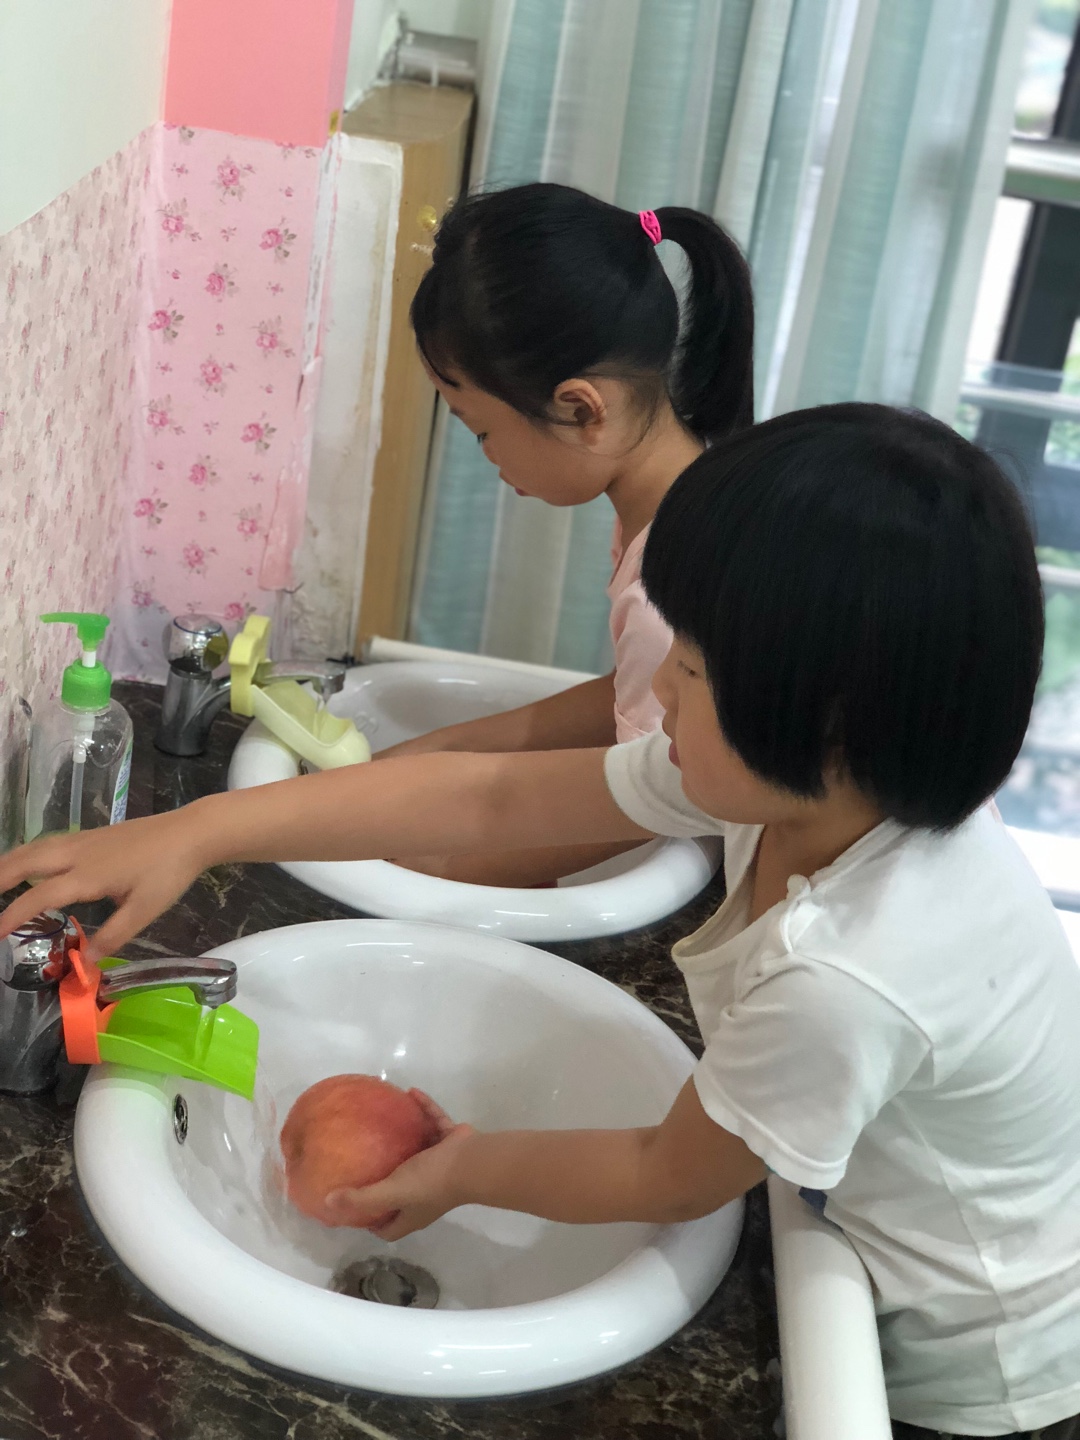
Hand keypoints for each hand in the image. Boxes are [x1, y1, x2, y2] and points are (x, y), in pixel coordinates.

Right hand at [0, 806, 212, 960]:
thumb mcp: (145, 910)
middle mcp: (77, 854)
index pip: (39, 896)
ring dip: (8, 864)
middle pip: (25, 862)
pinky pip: (47, 843)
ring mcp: (83, 841)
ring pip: (33, 848)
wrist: (191, 832)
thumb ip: (113, 936)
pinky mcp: (91, 835)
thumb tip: (85, 962)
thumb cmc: (169, 872)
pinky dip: (26, 854)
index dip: (12, 915)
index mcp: (88, 875)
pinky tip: (26, 863)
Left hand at [325, 1090, 474, 1240]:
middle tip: (363, 1162)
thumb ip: (361, 1197)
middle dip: (383, 1178)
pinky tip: (410, 1093)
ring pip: (417, 1151)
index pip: (388, 1228)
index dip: (370, 1223)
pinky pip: (433, 1123)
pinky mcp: (450, 1143)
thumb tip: (328, 1201)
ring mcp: (440, 1166)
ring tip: (383, 1121)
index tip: (352, 1208)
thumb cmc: (430, 1181)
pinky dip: (424, 1110)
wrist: (471, 1161)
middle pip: (400, 1192)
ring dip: (403, 1137)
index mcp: (411, 1211)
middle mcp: (425, 1193)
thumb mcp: (391, 1191)